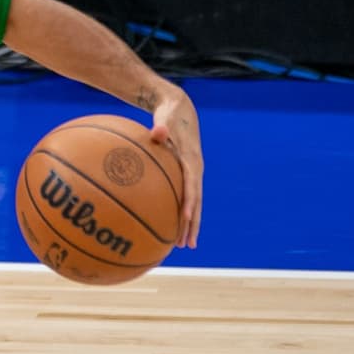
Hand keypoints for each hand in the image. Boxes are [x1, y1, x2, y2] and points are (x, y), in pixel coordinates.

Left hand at [148, 85, 203, 248]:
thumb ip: (161, 127)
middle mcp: (195, 170)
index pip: (192, 186)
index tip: (184, 218)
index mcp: (192, 160)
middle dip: (192, 224)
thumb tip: (157, 132)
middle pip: (196, 202)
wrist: (180, 109)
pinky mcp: (185, 174)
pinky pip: (183, 196)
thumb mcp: (165, 117)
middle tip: (186, 245)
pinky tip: (168, 225)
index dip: (189, 203)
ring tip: (181, 244)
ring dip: (188, 224)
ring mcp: (191, 173)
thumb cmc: (168, 114)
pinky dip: (179, 211)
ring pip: (192, 203)